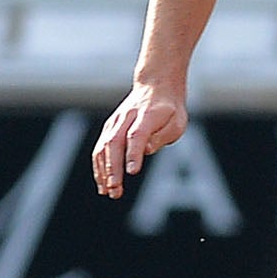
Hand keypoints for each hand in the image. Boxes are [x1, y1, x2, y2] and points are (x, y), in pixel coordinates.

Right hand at [93, 81, 187, 198]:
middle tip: (115, 189)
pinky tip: (102, 182)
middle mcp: (126, 118)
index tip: (132, 172)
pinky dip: (99, 166)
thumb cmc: (169, 109)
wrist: (156, 86)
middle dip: (113, 168)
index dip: (133, 154)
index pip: (136, 135)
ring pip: (103, 147)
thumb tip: (146, 150)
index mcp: (146, 116)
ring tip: (107, 191)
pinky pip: (100, 148)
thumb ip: (162, 136)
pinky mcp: (109, 128)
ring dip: (103, 170)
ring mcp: (115, 122)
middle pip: (115, 143)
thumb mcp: (177, 121)